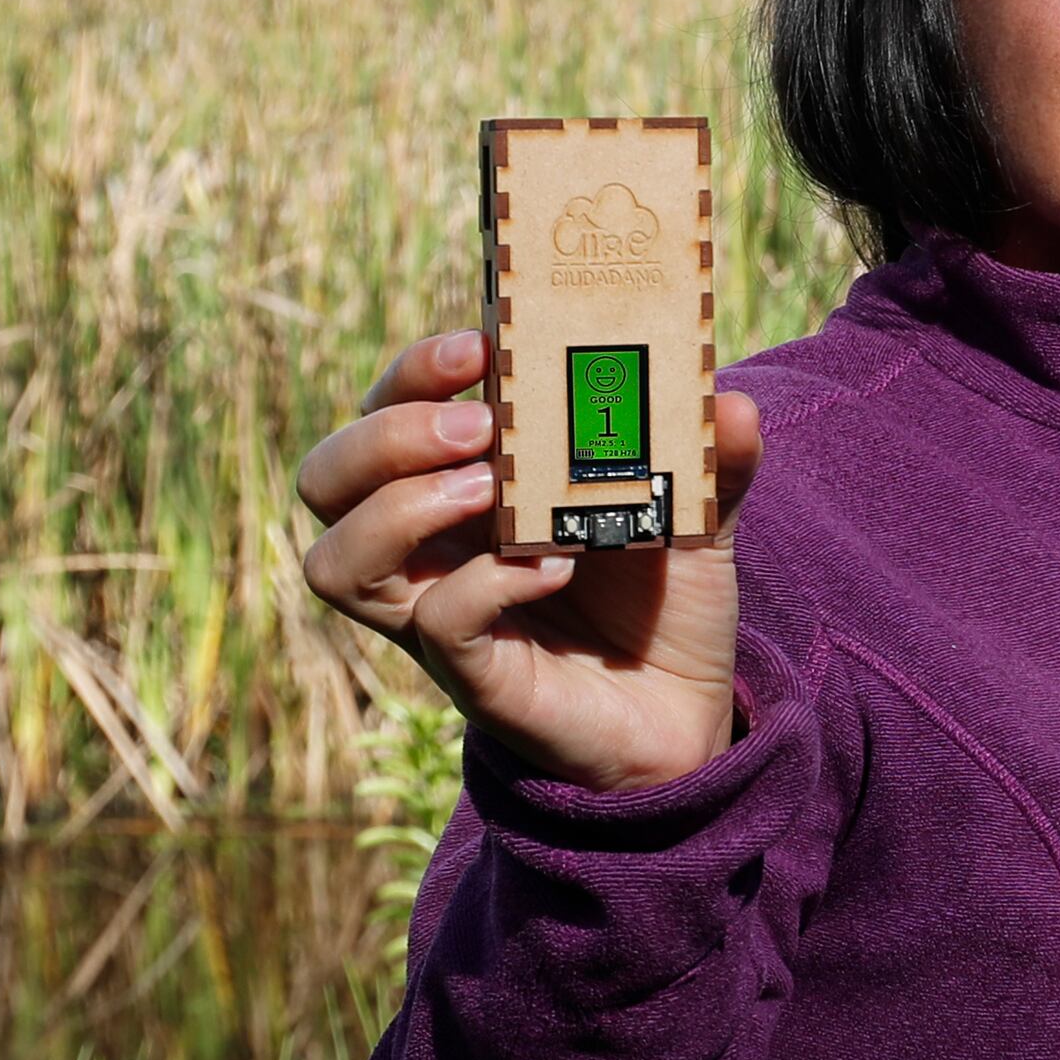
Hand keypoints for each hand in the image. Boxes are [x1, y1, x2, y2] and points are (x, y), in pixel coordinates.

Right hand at [295, 329, 765, 792]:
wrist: (688, 714)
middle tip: (480, 424)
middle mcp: (429, 549)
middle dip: (386, 433)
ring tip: (491, 489)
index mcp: (460, 488)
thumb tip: (733, 405)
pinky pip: (436, 624)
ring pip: (336, 561)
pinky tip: (554, 566)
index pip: (381, 413)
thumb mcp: (695, 511)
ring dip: (402, 507)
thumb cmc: (661, 602)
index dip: (409, 374)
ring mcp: (438, 614)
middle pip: (326, 478)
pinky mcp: (475, 674)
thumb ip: (712, 457)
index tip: (477, 345)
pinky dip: (487, 584)